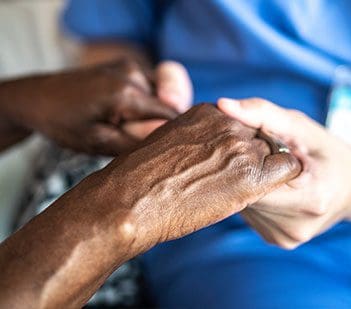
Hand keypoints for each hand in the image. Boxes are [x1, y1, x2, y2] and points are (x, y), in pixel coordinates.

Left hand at [2, 58, 191, 154]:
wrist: (37, 98)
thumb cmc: (64, 123)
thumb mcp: (99, 143)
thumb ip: (138, 142)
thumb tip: (171, 139)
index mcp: (126, 93)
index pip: (173, 115)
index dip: (175, 133)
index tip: (170, 150)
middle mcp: (133, 72)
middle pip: (172, 103)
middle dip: (164, 122)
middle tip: (140, 136)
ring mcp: (130, 65)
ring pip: (164, 95)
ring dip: (156, 112)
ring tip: (129, 124)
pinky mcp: (127, 66)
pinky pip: (153, 87)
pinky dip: (148, 103)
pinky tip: (127, 114)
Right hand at [84, 103, 300, 255]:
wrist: (131, 199)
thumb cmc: (138, 178)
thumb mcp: (164, 142)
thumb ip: (192, 137)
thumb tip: (202, 149)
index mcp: (207, 112)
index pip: (241, 124)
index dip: (239, 146)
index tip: (229, 163)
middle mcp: (228, 123)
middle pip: (260, 136)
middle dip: (255, 157)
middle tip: (237, 180)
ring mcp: (241, 147)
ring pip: (275, 151)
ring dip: (266, 171)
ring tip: (244, 189)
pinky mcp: (252, 174)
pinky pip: (288, 167)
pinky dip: (284, 177)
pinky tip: (267, 190)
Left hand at [218, 98, 350, 248]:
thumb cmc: (324, 150)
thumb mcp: (299, 126)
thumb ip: (261, 114)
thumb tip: (223, 104)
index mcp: (309, 198)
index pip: (253, 178)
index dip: (244, 156)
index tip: (248, 143)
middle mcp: (295, 226)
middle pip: (245, 194)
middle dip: (244, 170)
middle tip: (255, 154)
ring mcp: (285, 238)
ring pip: (244, 205)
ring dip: (247, 184)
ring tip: (265, 170)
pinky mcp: (278, 241)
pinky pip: (252, 214)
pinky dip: (254, 196)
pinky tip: (267, 186)